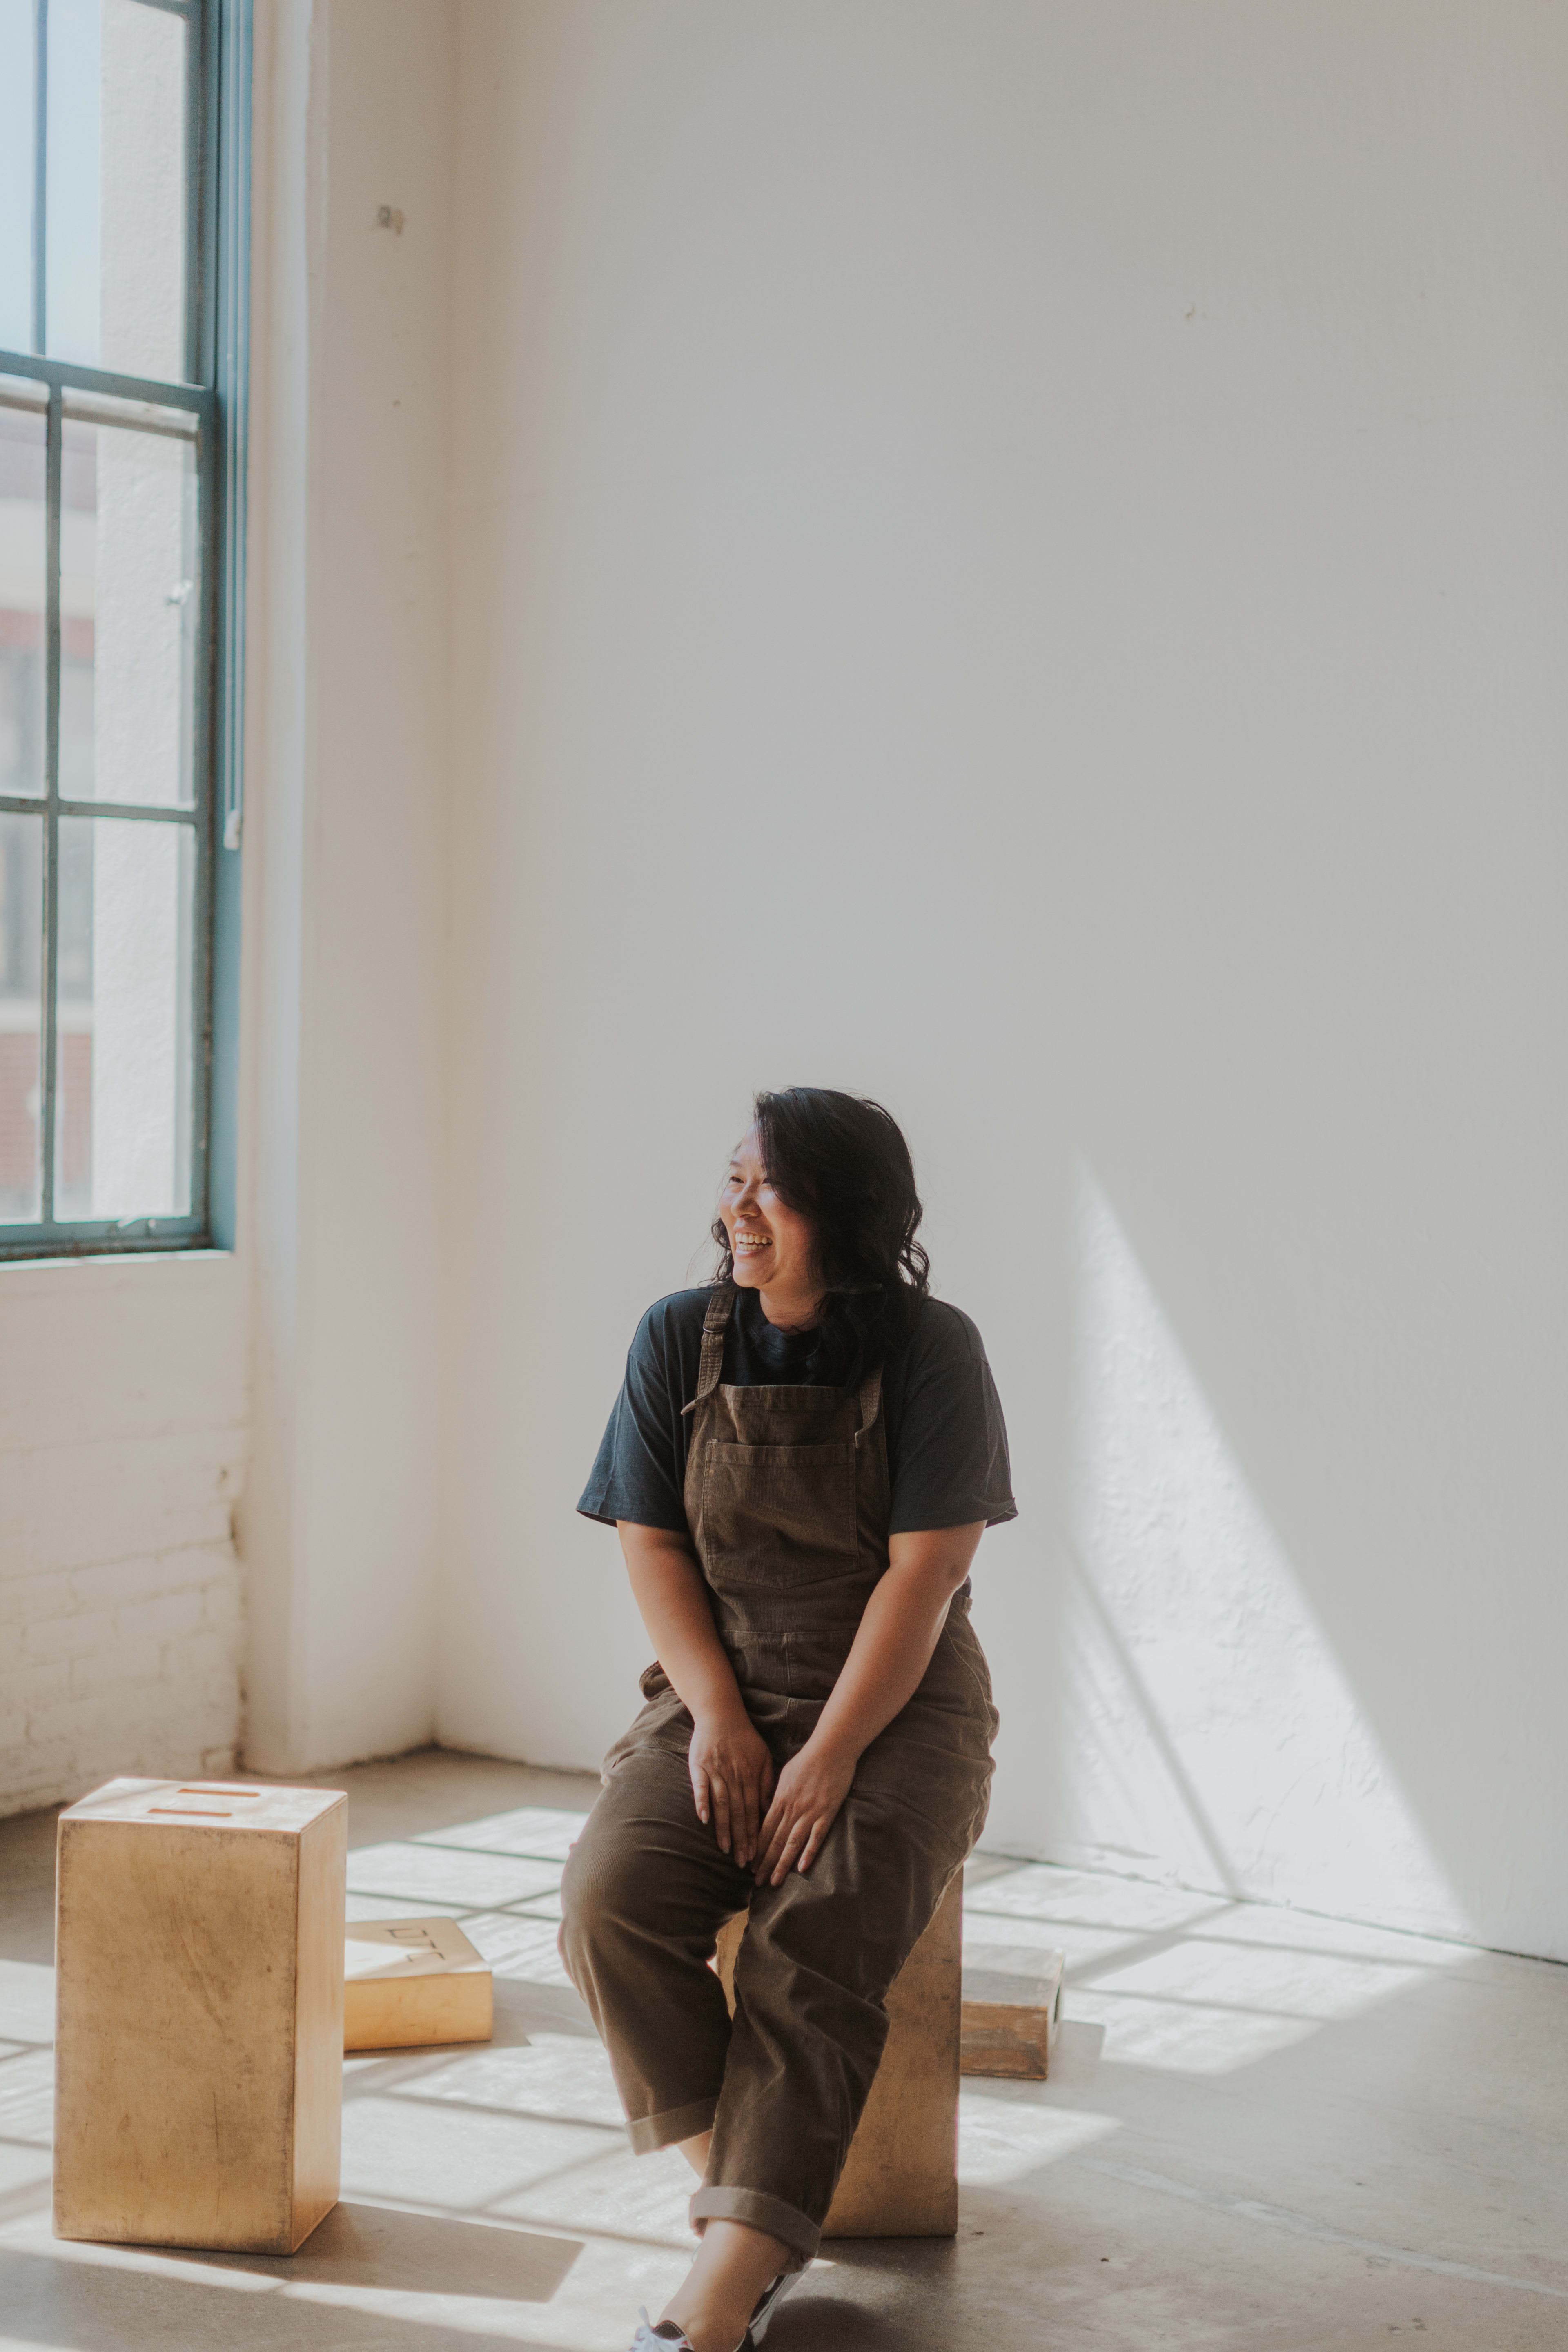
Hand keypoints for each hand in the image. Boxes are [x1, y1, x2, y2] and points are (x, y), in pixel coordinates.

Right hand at [689, 1708, 775, 1869]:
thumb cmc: (745, 1738)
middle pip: (739, 1813)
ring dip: (724, 1828)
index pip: (754, 1812)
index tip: (757, 1856)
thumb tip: (772, 1808)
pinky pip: (701, 1787)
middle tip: (743, 1863)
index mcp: (750, 1777)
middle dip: (742, 1840)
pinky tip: (704, 1819)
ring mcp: (716, 1772)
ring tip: (726, 1849)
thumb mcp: (764, 1758)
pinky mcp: (699, 1766)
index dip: (755, 1834)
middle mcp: (734, 1778)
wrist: (721, 1714)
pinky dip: (702, 1802)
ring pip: (722, 1804)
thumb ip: (768, 1783)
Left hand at [754, 1738, 855, 1885]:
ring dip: (781, 1864)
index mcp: (780, 1798)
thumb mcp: (785, 1775)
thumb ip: (776, 1794)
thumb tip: (768, 1810)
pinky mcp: (827, 1812)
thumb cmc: (808, 1759)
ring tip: (774, 1881)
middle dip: (764, 1863)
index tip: (749, 1865)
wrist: (831, 1747)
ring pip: (792, 1842)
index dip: (756, 1849)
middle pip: (774, 1840)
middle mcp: (792, 1808)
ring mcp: (810, 1811)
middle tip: (756, 1882)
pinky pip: (816, 1836)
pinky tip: (802, 1868)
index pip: (764, 1829)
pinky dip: (808, 1852)